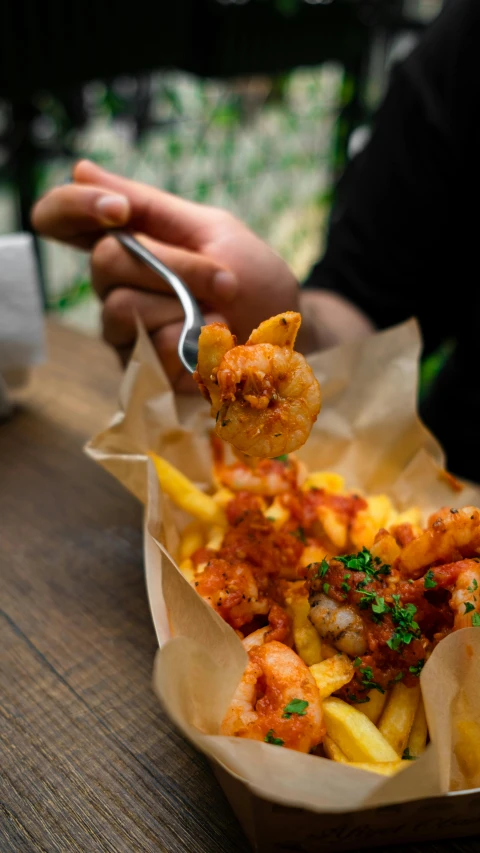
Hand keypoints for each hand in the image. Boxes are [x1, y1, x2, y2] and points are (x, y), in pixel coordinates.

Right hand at [32, 160, 303, 390]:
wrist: (288, 340)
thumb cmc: (252, 281)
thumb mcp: (212, 230)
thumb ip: (149, 206)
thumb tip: (80, 170)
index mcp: (129, 242)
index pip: (61, 219)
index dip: (71, 208)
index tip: (117, 210)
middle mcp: (115, 285)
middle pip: (105, 261)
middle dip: (177, 267)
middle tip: (223, 280)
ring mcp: (124, 331)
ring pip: (124, 308)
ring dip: (188, 307)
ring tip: (222, 316)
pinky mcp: (141, 371)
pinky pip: (151, 348)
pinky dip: (195, 343)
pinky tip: (215, 347)